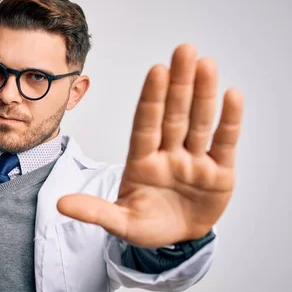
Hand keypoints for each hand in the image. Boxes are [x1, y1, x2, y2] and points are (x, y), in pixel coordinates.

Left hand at [57, 44, 243, 247]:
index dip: (152, 98)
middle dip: (179, 84)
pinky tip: (231, 95)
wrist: (176, 240)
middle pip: (174, 115)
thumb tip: (60, 204)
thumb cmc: (146, 226)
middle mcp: (169, 154)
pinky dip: (229, 121)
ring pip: (199, 122)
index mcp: (142, 162)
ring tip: (206, 64)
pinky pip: (224, 143)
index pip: (146, 124)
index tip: (157, 70)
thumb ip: (94, 211)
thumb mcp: (119, 222)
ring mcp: (194, 162)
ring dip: (203, 94)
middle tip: (184, 50)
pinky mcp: (219, 173)